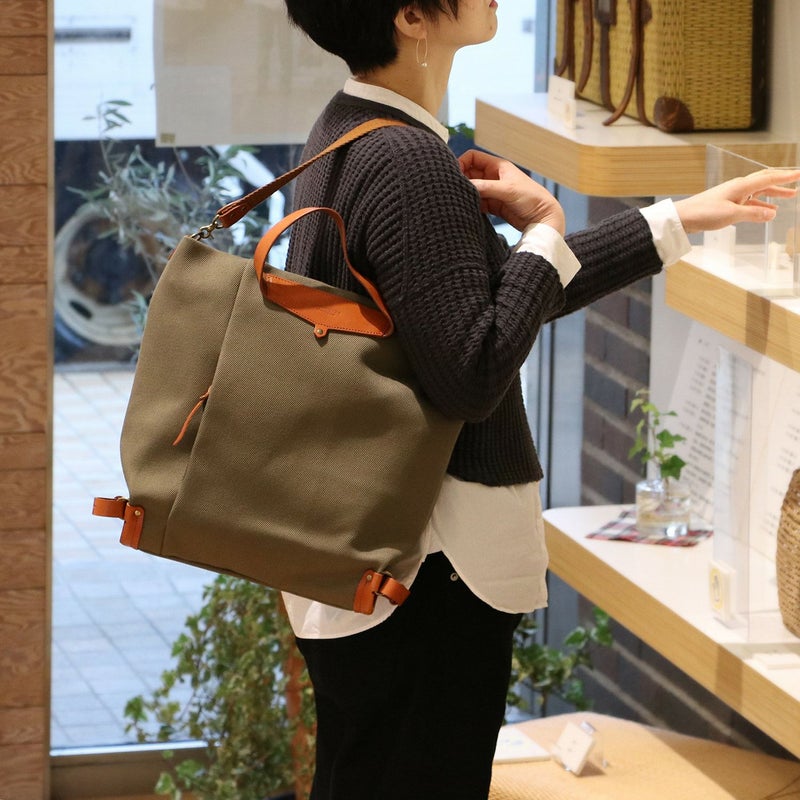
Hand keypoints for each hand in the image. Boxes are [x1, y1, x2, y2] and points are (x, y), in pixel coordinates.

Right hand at [459, 149, 565, 234]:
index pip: (473, 158)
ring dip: (466, 194)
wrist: (543, 218)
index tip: (454, 175)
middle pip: (470, 174)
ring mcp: (493, 192)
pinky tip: (467, 209)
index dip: (461, 163)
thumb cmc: (531, 198)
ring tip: (459, 200)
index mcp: (498, 166)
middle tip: (455, 190)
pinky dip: (471, 205)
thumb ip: (485, 187)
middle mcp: (494, 177)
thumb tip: (464, 185)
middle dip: (462, 180)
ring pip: (473, 189)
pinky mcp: (493, 206)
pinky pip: (477, 202)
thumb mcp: (507, 189)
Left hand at [674, 168, 799, 234]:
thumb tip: (772, 213)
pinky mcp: (727, 205)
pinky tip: (767, 211)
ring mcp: (732, 196)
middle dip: (782, 184)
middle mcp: (738, 188)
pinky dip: (760, 205)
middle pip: (765, 183)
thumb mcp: (731, 214)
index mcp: (741, 186)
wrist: (683, 217)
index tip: (799, 174)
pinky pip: (749, 203)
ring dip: (773, 195)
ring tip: (789, 197)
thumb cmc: (703, 213)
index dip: (786, 177)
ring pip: (758, 193)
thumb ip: (753, 214)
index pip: (769, 178)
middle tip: (797, 185)